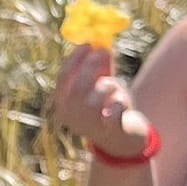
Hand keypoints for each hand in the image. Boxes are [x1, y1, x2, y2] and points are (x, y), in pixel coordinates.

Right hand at [52, 42, 153, 158]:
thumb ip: (101, 68)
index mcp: (64, 105)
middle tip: (104, 51)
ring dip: (108, 86)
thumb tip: (102, 44)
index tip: (88, 43)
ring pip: (94, 100)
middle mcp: (72, 118)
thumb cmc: (109, 109)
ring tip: (116, 87)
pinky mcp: (110, 133)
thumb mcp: (102, 87)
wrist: (122, 142)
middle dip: (91, 66)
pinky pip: (114, 113)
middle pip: (77, 88)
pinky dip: (120, 102)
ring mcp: (90, 127)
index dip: (75, 59)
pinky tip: (123, 104)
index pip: (63, 78)